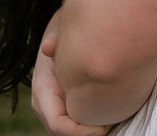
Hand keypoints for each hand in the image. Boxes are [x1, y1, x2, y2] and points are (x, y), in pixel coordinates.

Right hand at [31, 15, 110, 135]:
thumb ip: (55, 39)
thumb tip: (48, 47)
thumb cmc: (64, 33)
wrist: (63, 34)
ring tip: (114, 122)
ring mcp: (56, 107)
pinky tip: (112, 118)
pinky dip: (93, 126)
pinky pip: (78, 124)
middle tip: (113, 126)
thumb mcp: (59, 32)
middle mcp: (46, 104)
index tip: (104, 127)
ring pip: (71, 132)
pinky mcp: (67, 106)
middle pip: (65, 134)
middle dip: (88, 134)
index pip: (57, 124)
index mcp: (42, 89)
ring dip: (91, 132)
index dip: (79, 132)